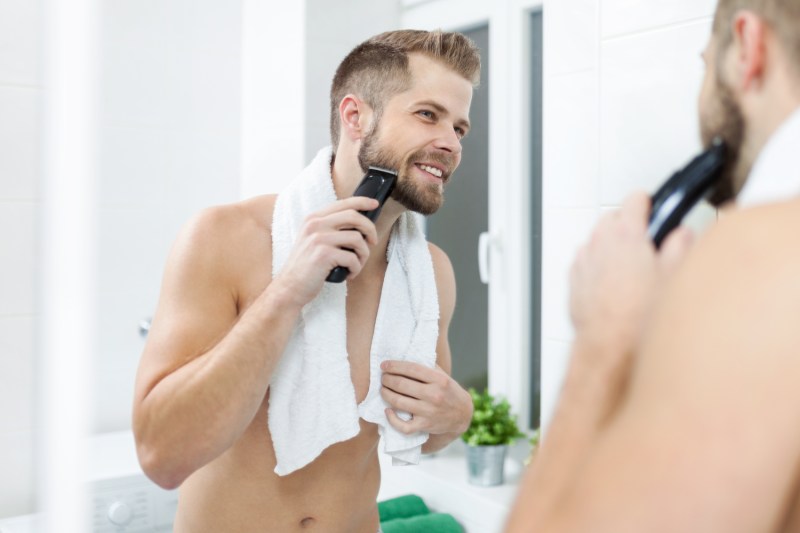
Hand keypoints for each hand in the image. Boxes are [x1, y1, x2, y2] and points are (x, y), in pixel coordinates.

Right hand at [273, 196, 379, 306]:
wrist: (289, 287)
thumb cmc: (306, 267)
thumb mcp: (312, 240)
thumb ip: (330, 229)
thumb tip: (359, 226)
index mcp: (313, 218)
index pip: (343, 203)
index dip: (362, 202)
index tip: (374, 205)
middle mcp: (315, 224)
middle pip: (354, 216)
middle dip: (370, 229)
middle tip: (373, 242)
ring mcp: (318, 238)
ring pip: (357, 238)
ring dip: (363, 254)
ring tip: (357, 264)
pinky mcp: (323, 254)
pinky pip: (352, 258)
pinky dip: (356, 268)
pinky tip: (349, 274)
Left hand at [380, 360, 472, 435]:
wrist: (462, 415)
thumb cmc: (448, 391)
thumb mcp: (443, 376)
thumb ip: (427, 367)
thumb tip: (404, 356)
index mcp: (439, 379)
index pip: (411, 369)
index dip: (394, 366)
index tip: (384, 365)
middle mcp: (434, 395)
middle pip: (401, 384)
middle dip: (387, 379)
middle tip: (383, 377)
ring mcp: (428, 411)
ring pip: (398, 402)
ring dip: (386, 394)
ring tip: (383, 389)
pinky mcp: (424, 425)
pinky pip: (403, 425)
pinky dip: (392, 419)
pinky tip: (387, 410)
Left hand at [569, 191, 693, 357]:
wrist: (609, 345)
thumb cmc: (638, 316)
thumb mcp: (673, 277)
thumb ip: (679, 247)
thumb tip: (681, 235)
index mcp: (627, 235)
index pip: (635, 200)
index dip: (648, 202)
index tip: (654, 208)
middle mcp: (600, 243)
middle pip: (612, 218)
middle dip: (627, 224)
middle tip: (646, 241)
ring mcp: (584, 261)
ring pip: (596, 240)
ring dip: (610, 245)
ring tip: (630, 266)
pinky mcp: (574, 281)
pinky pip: (585, 262)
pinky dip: (597, 265)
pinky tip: (613, 283)